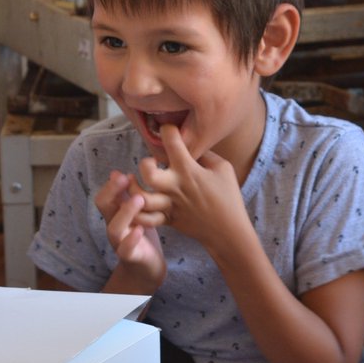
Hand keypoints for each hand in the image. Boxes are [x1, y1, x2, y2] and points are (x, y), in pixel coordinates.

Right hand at [95, 169, 166, 290]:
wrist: (148, 269)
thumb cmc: (141, 237)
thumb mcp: (136, 213)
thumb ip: (127, 196)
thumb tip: (117, 172)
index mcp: (115, 214)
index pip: (104, 196)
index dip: (110, 184)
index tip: (123, 173)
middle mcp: (114, 226)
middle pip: (104, 207)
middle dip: (112, 191)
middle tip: (126, 178)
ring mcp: (120, 242)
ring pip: (114, 228)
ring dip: (125, 212)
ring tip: (140, 199)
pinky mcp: (131, 257)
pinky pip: (125, 250)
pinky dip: (130, 240)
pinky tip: (140, 229)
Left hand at [133, 124, 248, 250]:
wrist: (228, 232)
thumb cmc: (229, 197)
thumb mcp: (224, 169)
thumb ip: (204, 155)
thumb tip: (190, 147)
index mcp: (189, 170)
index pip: (171, 141)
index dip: (168, 130)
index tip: (169, 131)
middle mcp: (175, 186)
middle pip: (148, 172)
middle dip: (144, 164)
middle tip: (151, 164)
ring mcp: (170, 205)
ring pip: (141, 198)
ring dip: (134, 188)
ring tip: (136, 182)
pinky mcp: (168, 220)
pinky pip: (146, 218)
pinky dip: (137, 212)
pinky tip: (137, 202)